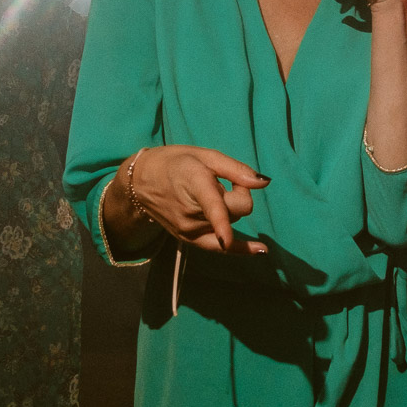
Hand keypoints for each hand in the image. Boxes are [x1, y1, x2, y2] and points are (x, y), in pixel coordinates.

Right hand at [133, 146, 271, 254]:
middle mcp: (191, 212)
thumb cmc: (176, 162)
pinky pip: (220, 247)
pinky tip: (260, 251)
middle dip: (239, 195)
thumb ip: (236, 169)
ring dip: (229, 211)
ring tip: (210, 195)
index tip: (227, 239)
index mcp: (195, 184)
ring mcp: (189, 229)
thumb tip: (264, 182)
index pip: (213, 206)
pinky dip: (239, 248)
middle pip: (236, 210)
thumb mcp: (205, 156)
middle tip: (224, 181)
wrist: (141, 182)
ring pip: (231, 223)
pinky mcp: (189, 239)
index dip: (221, 221)